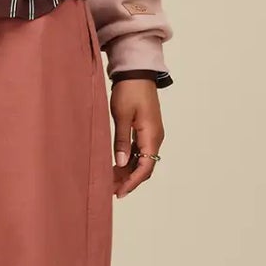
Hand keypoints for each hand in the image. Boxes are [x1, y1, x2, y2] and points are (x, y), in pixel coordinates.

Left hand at [111, 79, 162, 199]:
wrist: (137, 72)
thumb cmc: (129, 91)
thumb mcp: (122, 116)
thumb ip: (121, 141)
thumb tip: (121, 163)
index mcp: (152, 136)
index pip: (145, 167)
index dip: (132, 182)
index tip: (119, 192)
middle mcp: (155, 138)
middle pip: (144, 167)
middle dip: (128, 180)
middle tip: (110, 190)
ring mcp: (151, 134)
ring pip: (141, 160)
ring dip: (127, 171)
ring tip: (110, 181)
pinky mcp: (145, 130)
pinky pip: (139, 151)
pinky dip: (128, 161)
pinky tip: (116, 166)